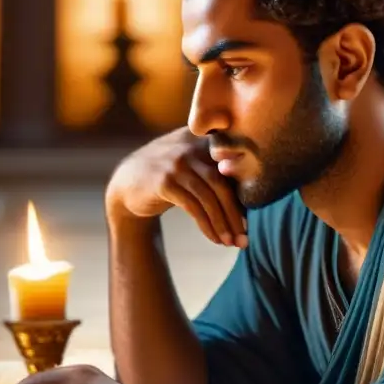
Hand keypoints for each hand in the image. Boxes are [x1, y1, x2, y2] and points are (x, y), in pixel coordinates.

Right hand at [106, 127, 246, 246]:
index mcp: (202, 139)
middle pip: (223, 183)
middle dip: (237, 213)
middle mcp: (190, 146)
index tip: (253, 219)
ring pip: (209, 197)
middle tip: (247, 237)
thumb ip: (218, 167)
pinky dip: (207, 225)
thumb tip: (256, 193)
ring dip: (224, 223)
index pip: (233, 166)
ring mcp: (176, 163)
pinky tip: (215, 239)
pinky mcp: (164, 182)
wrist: (127, 185)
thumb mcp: (192, 163)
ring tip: (232, 243)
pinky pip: (193, 207)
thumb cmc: (170, 177)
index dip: (246, 193)